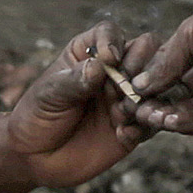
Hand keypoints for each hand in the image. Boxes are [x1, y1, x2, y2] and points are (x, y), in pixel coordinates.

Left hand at [2, 25, 142, 188]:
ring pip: (157, 86)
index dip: (113, 41)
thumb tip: (100, 66)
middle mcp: (114, 71)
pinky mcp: (134, 127)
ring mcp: (126, 98)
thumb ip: (74, 80)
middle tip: (127, 87)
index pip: (110, 33)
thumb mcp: (50, 94)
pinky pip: (152, 121)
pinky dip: (142, 126)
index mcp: (89, 53)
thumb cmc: (37, 116)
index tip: (109, 58)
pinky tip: (121, 134)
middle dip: (140, 67)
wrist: (36, 158)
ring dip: (146, 97)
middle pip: (144, 52)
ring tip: (123, 114)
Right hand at [118, 0, 192, 137]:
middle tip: (135, 110)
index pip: (170, 68)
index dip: (150, 81)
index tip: (128, 92)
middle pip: (181, 91)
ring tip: (149, 117)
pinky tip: (172, 122)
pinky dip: (192, 121)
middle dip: (158, 101)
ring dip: (171, 114)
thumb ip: (166, 63)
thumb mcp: (191, 35)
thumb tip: (139, 85)